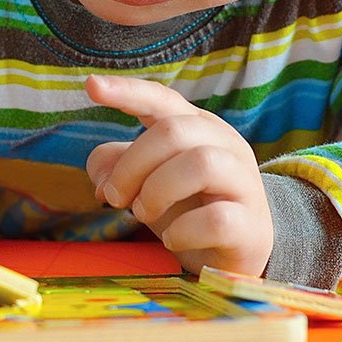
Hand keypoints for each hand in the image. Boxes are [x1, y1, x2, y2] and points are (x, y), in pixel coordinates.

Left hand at [84, 74, 273, 275]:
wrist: (235, 256)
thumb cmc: (188, 207)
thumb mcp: (146, 182)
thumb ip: (117, 166)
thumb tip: (102, 181)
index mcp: (198, 127)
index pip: (161, 98)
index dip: (126, 91)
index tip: (91, 85)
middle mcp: (225, 145)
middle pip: (173, 131)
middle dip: (132, 165)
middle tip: (115, 198)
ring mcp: (243, 182)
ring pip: (201, 164)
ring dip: (156, 192)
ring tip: (143, 214)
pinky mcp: (250, 224)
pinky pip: (216, 220)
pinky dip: (182, 231)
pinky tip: (173, 240)